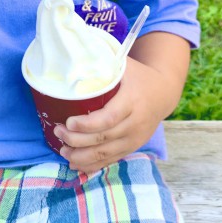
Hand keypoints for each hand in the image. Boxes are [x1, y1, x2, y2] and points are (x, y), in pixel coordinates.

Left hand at [54, 56, 171, 174]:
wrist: (163, 92)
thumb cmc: (137, 76)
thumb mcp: (123, 65)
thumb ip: (101, 63)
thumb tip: (70, 57)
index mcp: (132, 101)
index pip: (109, 118)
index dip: (87, 124)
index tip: (68, 122)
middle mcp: (135, 123)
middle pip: (104, 138)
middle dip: (77, 139)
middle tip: (57, 131)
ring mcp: (135, 138)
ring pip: (106, 153)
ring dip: (81, 155)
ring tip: (62, 150)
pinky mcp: (133, 147)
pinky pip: (111, 160)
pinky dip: (92, 165)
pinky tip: (75, 163)